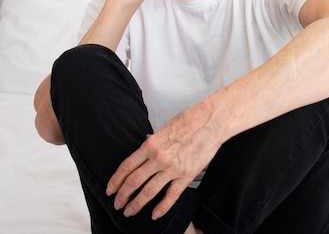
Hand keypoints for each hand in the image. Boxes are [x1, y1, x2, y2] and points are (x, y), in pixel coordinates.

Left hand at [106, 102, 221, 219]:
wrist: (211, 122)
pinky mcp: (186, 175)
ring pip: (149, 191)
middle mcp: (158, 158)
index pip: (127, 166)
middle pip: (134, 181)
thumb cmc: (190, 120)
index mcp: (151, 145)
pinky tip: (155, 214)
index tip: (110, 190)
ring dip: (137, 203)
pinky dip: (162, 207)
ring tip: (130, 211)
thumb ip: (154, 141)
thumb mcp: (165, 128)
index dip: (116, 180)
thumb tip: (145, 145)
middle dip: (123, 195)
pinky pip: (171, 195)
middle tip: (117, 204)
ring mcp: (172, 168)